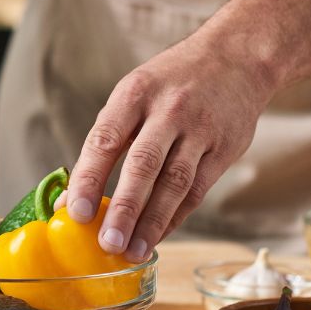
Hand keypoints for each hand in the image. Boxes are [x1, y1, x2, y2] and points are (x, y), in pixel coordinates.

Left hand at [63, 34, 274, 262]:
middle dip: (123, 208)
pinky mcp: (225, 149)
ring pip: (174, 184)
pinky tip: (156, 237)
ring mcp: (200, 131)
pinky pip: (197, 191)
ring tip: (132, 251)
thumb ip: (106, 140)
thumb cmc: (171, 82)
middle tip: (107, 242)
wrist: (237, 57)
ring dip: (152, 223)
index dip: (88, 178)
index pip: (106, 139)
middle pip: (143, 165)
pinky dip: (174, 218)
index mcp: (136, 93)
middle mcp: (169, 111)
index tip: (74, 212)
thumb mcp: (134, 93)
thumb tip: (73, 197)